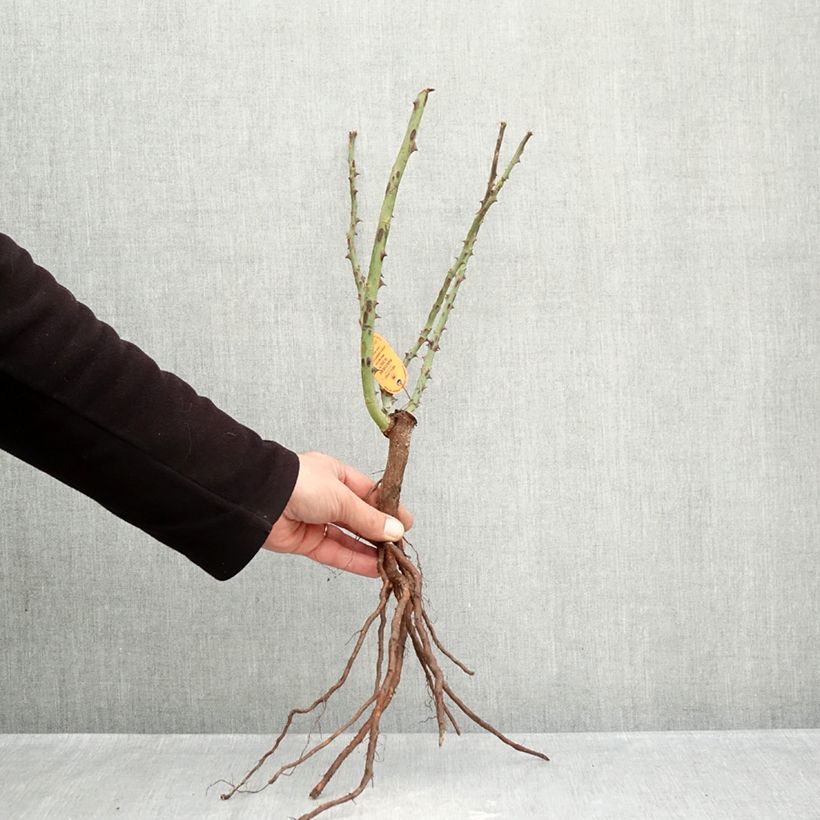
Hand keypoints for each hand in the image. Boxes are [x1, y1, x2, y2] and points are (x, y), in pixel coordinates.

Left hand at [262, 451, 412, 577]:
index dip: (388, 508)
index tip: (405, 524)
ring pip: (347, 538)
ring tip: (390, 562)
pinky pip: (334, 552)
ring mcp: (314, 519)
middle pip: (359, 517)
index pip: (369, 493)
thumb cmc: (300, 484)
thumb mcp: (342, 497)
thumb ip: (369, 518)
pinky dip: (353, 560)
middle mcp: (325, 496)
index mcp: (335, 475)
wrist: (258, 499)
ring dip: (368, 550)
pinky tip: (372, 568)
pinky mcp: (304, 541)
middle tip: (400, 547)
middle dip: (379, 532)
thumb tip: (395, 531)